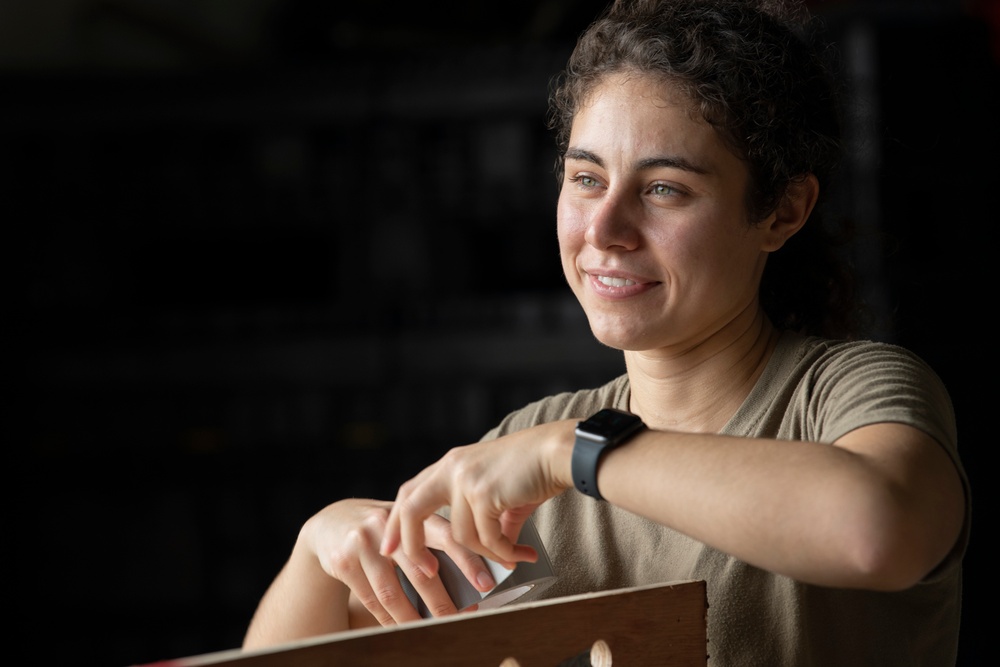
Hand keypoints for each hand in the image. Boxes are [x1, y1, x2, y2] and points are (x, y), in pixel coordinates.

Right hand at [303, 498, 495, 625]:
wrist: (331, 523)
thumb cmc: (382, 527)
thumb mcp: (405, 522)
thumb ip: (431, 539)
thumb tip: (472, 575)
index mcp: (411, 512)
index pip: (446, 535)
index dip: (467, 560)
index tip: (486, 583)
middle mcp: (386, 524)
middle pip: (419, 570)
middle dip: (443, 601)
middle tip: (463, 619)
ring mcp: (363, 542)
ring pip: (393, 591)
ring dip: (413, 618)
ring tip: (431, 632)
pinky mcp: (343, 561)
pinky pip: (371, 599)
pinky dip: (388, 619)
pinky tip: (401, 628)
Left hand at [379, 419, 575, 578]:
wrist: (559, 453)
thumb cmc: (535, 470)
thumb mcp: (502, 496)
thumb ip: (492, 521)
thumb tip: (498, 554)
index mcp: (451, 464)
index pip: (411, 492)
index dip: (398, 521)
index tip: (390, 547)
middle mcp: (452, 467)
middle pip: (411, 509)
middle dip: (410, 544)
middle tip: (423, 571)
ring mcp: (464, 479)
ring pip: (461, 536)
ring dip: (489, 555)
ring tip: (515, 557)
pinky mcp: (483, 493)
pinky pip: (487, 539)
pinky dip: (505, 553)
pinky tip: (524, 553)